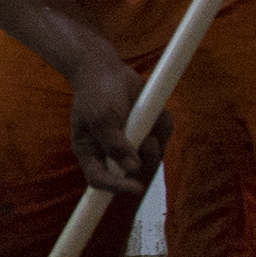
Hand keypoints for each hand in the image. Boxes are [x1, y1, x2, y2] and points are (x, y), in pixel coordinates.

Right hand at [65, 41, 164, 200]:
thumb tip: (132, 168)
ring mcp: (131, 143)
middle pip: (133, 175)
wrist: (106, 68)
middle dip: (147, 161)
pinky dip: (163, 126)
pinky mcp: (146, 131)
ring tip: (151, 118)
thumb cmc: (96, 93)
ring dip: (157, 139)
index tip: (136, 188)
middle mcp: (111, 153)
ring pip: (153, 157)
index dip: (117, 188)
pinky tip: (155, 112)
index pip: (100, 180)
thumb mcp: (102, 119)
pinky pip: (163, 137)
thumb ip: (115, 145)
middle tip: (150, 140)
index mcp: (91, 153)